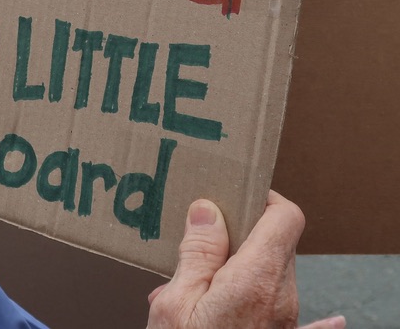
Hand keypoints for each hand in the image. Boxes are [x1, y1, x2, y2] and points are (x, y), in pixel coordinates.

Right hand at [146, 191, 344, 328]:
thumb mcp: (176, 302)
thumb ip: (197, 252)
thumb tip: (209, 209)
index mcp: (256, 279)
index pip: (286, 216)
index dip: (263, 198)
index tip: (233, 196)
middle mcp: (282, 300)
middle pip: (278, 245)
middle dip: (241, 233)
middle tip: (202, 235)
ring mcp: (287, 325)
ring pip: (275, 277)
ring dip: (244, 268)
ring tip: (198, 280)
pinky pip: (309, 326)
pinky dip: (311, 317)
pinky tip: (336, 323)